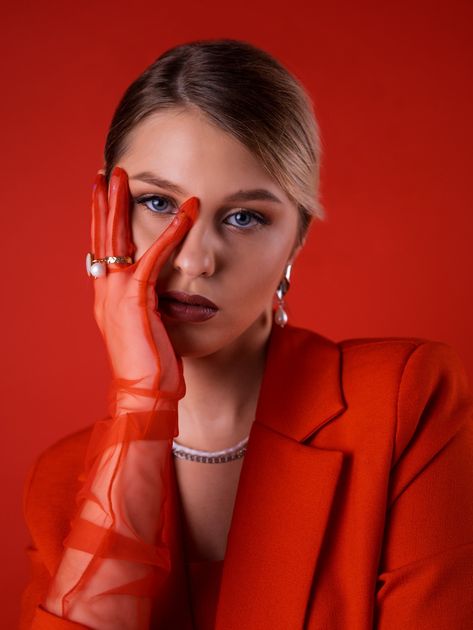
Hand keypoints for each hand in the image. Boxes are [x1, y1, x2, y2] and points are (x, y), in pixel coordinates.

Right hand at [90, 166, 198, 411]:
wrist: (144, 397)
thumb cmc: (151, 369)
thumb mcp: (146, 331)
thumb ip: (146, 307)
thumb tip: (159, 295)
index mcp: (107, 299)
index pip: (101, 251)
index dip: (102, 222)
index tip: (104, 198)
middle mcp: (106, 292)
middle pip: (101, 237)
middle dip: (103, 203)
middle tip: (107, 173)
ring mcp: (117, 296)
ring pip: (117, 239)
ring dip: (122, 205)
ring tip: (126, 176)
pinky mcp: (137, 301)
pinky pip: (154, 258)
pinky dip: (170, 233)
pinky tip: (185, 212)